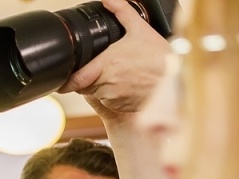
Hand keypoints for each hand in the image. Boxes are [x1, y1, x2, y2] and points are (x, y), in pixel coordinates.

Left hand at [59, 0, 170, 122]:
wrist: (176, 78)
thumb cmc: (158, 56)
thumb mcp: (140, 29)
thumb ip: (121, 12)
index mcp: (105, 65)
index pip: (73, 81)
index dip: (65, 80)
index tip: (63, 78)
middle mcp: (106, 84)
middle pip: (83, 86)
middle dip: (86, 78)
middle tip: (97, 68)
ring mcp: (112, 97)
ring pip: (94, 94)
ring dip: (98, 86)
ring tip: (115, 73)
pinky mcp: (120, 106)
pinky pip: (108, 101)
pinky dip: (110, 94)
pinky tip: (123, 83)